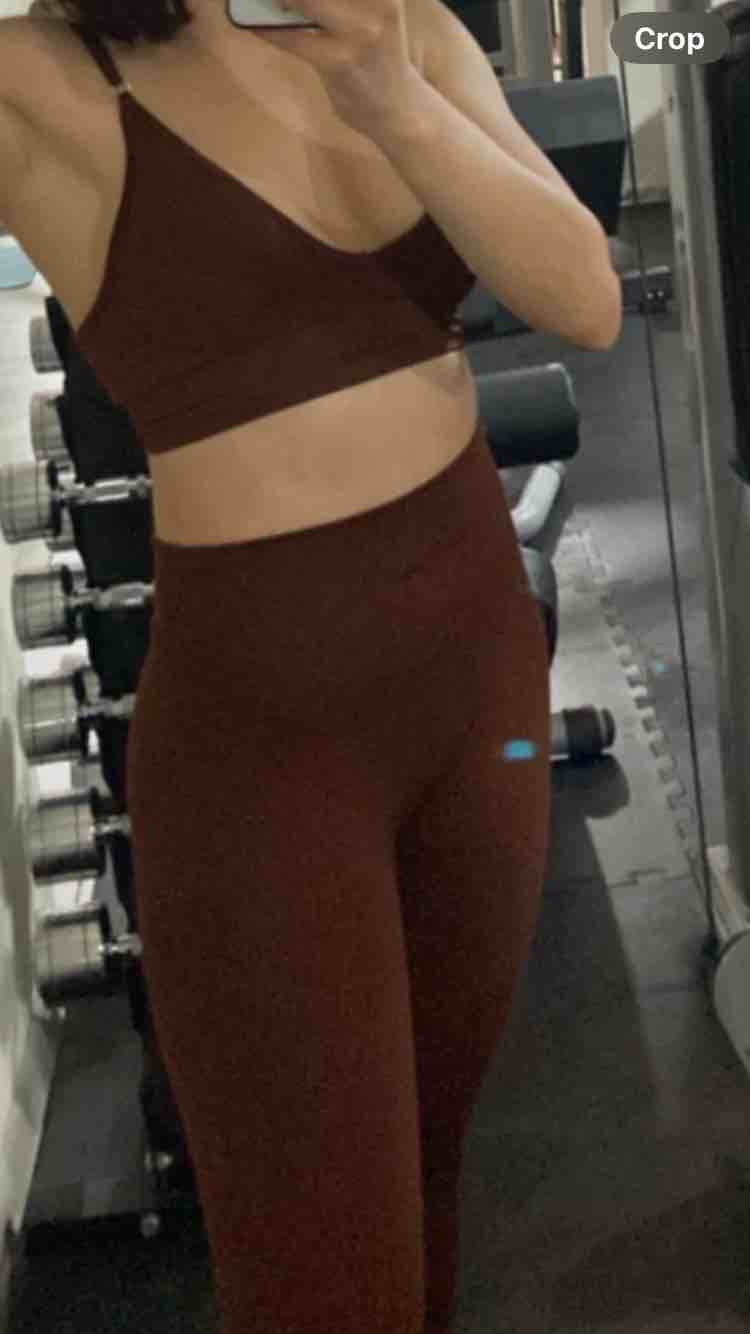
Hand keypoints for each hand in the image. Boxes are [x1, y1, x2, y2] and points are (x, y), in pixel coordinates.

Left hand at [251, 0, 425, 139]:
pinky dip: (268, 30)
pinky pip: (292, 38)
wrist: (399, 107)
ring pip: (305, 0)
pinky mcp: (339, 61)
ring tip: (260, 0)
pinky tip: (255, 25)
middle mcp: (377, 2)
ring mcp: (359, 32)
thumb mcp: (375, 9)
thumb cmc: (379, 53)